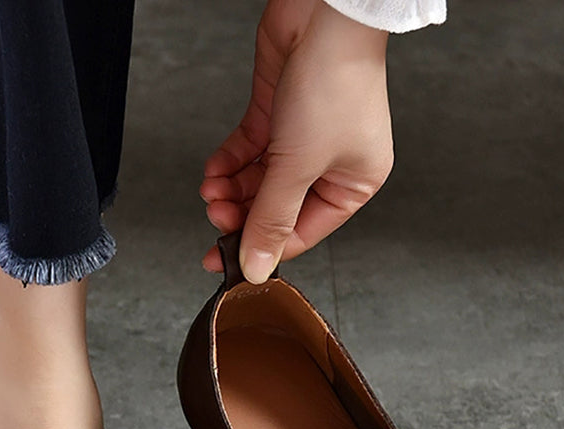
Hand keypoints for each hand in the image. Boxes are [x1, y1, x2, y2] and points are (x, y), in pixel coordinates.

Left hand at [200, 0, 393, 282]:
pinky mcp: (277, 111)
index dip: (263, 247)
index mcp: (352, 184)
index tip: (227, 261)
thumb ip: (271, 219)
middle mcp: (330, 163)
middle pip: (276, 207)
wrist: (325, 12)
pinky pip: (249, 150)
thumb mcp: (299, 166)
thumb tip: (257, 268)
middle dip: (242, 214)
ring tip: (211, 190)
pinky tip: (214, 171)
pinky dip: (230, 162)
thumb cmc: (334, 82)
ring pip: (259, 180)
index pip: (301, 231)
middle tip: (215, 217)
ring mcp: (302, 137)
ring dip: (231, 189)